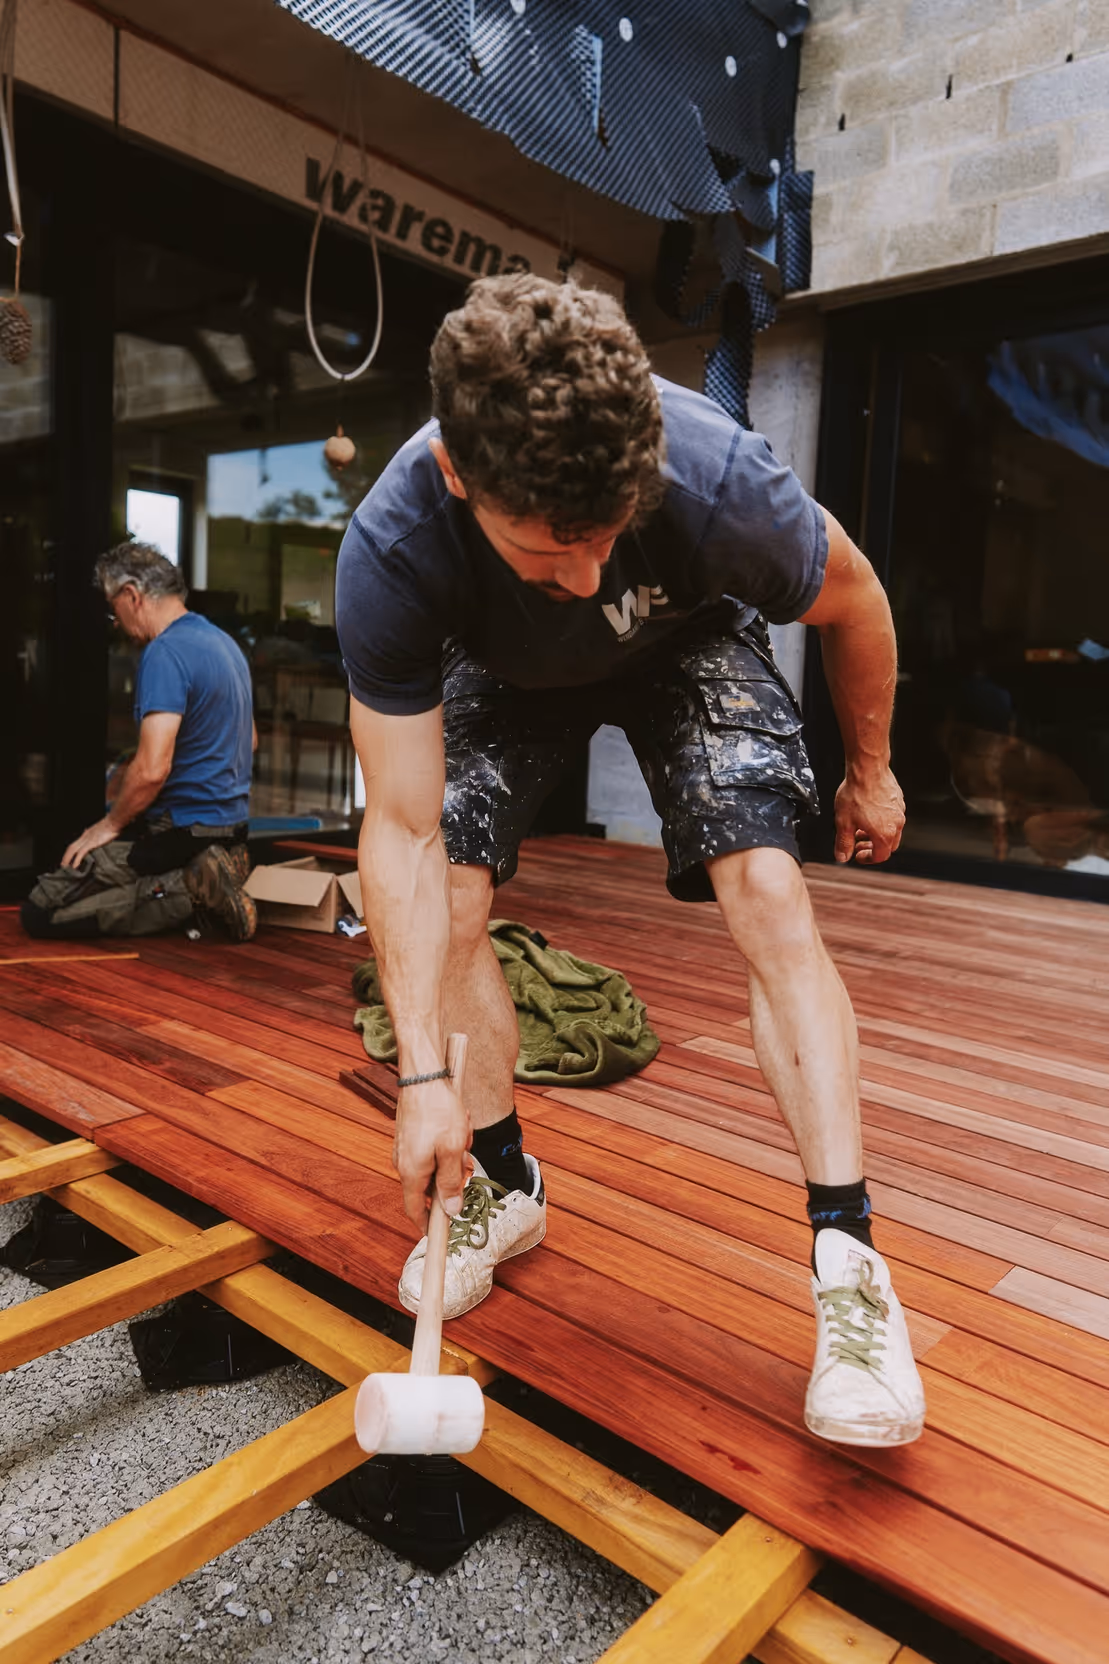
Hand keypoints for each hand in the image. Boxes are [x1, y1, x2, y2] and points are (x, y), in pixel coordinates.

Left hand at [61, 816, 119, 869]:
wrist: (114, 821)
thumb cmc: (112, 825)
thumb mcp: (103, 830)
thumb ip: (99, 835)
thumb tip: (101, 838)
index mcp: (87, 833)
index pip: (76, 843)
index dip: (70, 851)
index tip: (69, 857)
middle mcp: (85, 836)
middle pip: (71, 847)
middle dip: (66, 856)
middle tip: (63, 864)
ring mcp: (87, 839)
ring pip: (73, 849)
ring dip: (68, 858)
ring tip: (66, 866)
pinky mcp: (91, 843)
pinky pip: (81, 852)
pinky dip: (77, 860)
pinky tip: (75, 866)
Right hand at [392, 1076, 471, 1232]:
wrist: (423, 1075)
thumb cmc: (438, 1110)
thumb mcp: (453, 1149)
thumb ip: (451, 1183)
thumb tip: (451, 1211)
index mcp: (412, 1172)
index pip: (415, 1210)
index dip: (428, 1225)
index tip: (441, 1233)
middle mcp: (403, 1163)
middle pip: (430, 1185)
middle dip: (452, 1175)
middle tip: (466, 1159)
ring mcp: (405, 1148)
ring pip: (435, 1164)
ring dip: (453, 1154)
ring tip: (463, 1132)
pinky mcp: (410, 1134)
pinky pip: (432, 1148)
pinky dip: (447, 1141)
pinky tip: (457, 1124)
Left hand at [833, 764, 904, 864]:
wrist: (867, 769)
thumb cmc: (856, 793)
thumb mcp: (843, 823)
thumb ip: (844, 843)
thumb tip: (843, 857)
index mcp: (884, 834)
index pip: (880, 856)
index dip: (868, 858)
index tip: (858, 855)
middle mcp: (896, 824)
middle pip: (888, 845)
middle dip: (873, 847)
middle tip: (858, 842)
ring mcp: (900, 811)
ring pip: (892, 831)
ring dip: (877, 833)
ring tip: (861, 827)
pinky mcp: (899, 800)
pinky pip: (893, 817)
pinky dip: (882, 821)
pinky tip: (869, 812)